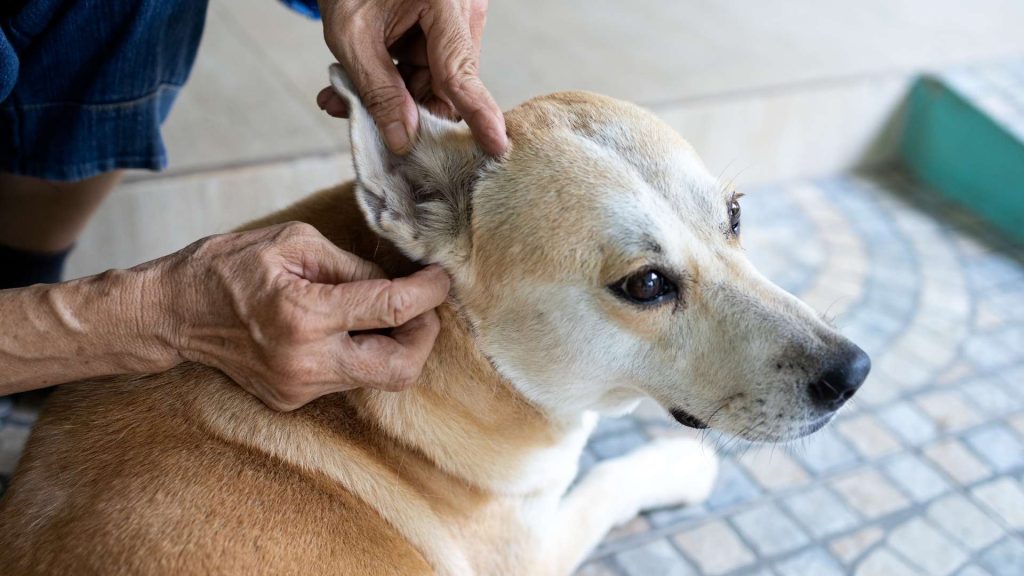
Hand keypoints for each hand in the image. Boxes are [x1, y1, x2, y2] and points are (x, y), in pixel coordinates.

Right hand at [154, 222, 449, 410]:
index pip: (393, 310)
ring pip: (376, 377)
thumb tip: (397, 281)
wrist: (173, 313)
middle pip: (401, 370)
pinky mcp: (291, 399)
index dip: (429, 293)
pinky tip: (344, 329)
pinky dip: (358, 353)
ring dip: (392, 345)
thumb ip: (352, 265)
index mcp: (306, 314)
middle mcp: (306, 361)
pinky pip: (346, 379)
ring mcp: (298, 387)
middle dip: (423, 337)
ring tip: (379, 311)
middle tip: (420, 307)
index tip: (442, 279)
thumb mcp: (294, 244)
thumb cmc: (228, 266)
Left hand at [315, 0, 506, 155]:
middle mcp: (463, 9)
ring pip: (437, 81)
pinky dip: (397, 80)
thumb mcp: (351, 35)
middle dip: (407, 109)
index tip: (495, 146)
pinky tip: (361, 83)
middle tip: (360, 117)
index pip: (460, 70)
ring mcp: (460, 18)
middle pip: (448, 83)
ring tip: (344, 95)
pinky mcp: (449, 27)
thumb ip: (377, 89)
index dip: (476, 113)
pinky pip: (431, 68)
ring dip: (394, 96)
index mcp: (443, 0)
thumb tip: (403, 140)